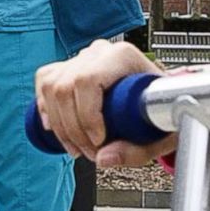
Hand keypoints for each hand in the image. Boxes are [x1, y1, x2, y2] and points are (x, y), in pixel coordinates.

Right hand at [34, 40, 173, 165]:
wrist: (162, 99)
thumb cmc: (164, 109)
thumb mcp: (160, 135)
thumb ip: (136, 150)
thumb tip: (103, 158)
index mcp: (123, 57)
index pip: (87, 80)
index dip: (86, 116)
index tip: (99, 141)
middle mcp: (100, 52)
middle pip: (65, 87)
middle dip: (73, 129)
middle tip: (90, 152)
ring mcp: (83, 57)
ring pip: (51, 88)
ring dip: (60, 126)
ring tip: (78, 146)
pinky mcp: (70, 67)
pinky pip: (45, 81)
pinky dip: (46, 107)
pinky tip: (55, 126)